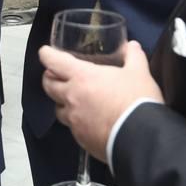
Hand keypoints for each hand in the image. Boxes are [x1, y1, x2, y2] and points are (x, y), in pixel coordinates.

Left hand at [40, 40, 160, 162]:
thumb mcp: (139, 73)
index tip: (45, 52)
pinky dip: (76, 122)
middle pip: (48, 86)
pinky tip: (88, 121)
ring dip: (61, 103)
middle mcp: (72, 98)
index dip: (47, 55)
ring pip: (58, 110)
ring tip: (72, 100)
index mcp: (82, 77)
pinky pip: (72, 128)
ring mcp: (74, 121)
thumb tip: (132, 46)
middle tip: (54, 75)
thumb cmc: (136, 100)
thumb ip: (133, 56)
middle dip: (49, 78)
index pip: (54, 62)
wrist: (140, 138)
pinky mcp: (81, 140)